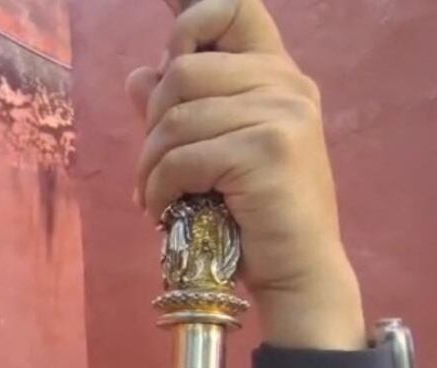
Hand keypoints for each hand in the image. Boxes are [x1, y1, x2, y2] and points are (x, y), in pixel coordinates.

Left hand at [128, 0, 366, 349]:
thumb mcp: (214, 151)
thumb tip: (139, 73)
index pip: (234, 8)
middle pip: (182, 71)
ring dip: (150, 165)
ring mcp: (281, 114)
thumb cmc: (252, 213)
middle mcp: (286, 84)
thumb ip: (181, 109)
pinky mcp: (265, 150)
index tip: (167, 57)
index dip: (190, 21)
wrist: (296, 271)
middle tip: (154, 166)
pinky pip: (181, 157)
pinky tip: (165, 210)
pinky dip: (159, 188)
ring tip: (156, 195)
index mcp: (277, 74)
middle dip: (151, 124)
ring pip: (175, 118)